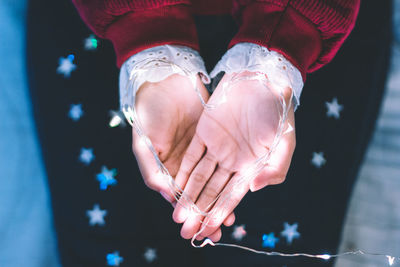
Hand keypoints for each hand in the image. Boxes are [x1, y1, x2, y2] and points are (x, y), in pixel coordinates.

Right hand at [131, 73, 234, 240]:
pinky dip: (227, 176)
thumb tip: (169, 196)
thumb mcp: (143, 144)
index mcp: (165, 168)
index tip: (198, 230)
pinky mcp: (212, 137)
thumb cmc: (148, 112)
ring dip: (219, 200)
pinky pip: (222, 160)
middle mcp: (184, 163)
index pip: (179, 197)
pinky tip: (237, 189)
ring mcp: (200, 150)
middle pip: (198, 193)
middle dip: (206, 213)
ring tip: (229, 219)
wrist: (165, 80)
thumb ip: (151, 171)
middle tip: (216, 232)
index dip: (189, 213)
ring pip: (212, 180)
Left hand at [172, 71, 295, 240]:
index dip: (219, 214)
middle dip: (199, 212)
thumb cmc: (279, 111)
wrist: (263, 78)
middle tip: (185, 231)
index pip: (232, 196)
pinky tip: (174, 186)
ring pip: (198, 177)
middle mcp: (231, 161)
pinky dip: (182, 171)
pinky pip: (191, 155)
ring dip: (187, 196)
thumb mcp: (286, 143)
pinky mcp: (204, 131)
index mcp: (250, 167)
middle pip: (212, 191)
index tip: (207, 231)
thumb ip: (274, 170)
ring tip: (177, 214)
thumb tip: (252, 190)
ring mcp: (217, 147)